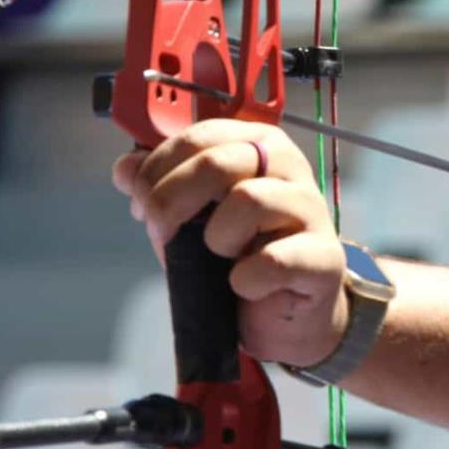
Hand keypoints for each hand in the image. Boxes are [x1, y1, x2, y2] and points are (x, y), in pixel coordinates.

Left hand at [112, 119, 347, 366]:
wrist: (282, 313)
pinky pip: (273, 260)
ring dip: (217, 238)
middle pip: (218, 162)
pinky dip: (245, 279)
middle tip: (162, 233)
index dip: (158, 168)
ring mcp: (311, 210)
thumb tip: (125, 168)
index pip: (200, 135)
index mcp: (258, 144)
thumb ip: (159, 188)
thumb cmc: (239, 256)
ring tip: (221, 258)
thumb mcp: (188, 219)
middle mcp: (289, 167)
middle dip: (171, 201)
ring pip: (248, 200)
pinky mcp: (324, 257)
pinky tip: (244, 285)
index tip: (142, 204)